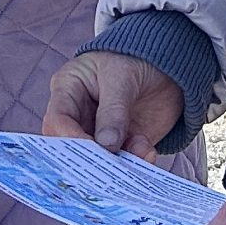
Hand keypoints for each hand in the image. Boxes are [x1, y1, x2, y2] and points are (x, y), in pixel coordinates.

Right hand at [43, 52, 185, 160]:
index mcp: (68, 90)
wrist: (167, 65)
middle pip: (73, 147)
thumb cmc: (134, 58)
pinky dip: (135, 161)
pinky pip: (123, 161)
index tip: (91, 150)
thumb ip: (113, 109)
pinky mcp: (121, 145)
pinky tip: (148, 150)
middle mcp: (79, 116)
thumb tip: (106, 144)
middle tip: (112, 166)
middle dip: (93, 158)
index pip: (58, 120)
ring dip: (119, 162)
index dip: (69, 138)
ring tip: (140, 152)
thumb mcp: (122, 76)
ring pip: (99, 160)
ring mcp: (100, 133)